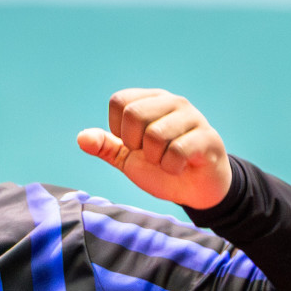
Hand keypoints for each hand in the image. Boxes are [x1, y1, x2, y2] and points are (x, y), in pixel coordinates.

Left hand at [76, 89, 231, 209]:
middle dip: (135, 144)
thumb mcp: (127, 158)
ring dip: (155, 158)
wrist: (195, 189)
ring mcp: (192, 117)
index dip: (118, 129)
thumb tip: (82, 138)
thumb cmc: (160, 167)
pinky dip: (171, 167)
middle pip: (134, 113)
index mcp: (150, 101)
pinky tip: (180, 168)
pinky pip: (177, 151)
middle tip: (149, 154)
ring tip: (166, 161)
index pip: (119, 101)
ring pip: (156, 134)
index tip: (133, 144)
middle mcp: (172, 102)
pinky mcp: (208, 138)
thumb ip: (105, 146)